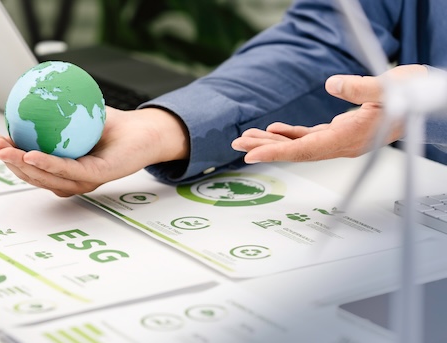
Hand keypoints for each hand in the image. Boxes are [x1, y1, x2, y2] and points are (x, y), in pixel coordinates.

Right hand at [0, 107, 188, 196]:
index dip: (9, 156)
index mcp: (63, 168)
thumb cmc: (110, 124)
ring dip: (22, 165)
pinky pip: (68, 171)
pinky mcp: (96, 176)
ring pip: (46, 178)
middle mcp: (71, 179)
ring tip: (6, 150)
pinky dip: (47, 164)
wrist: (143, 130)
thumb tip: (24, 91)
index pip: (30, 165)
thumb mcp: (74, 112)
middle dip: (9, 163)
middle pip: (33, 176)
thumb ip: (51, 108)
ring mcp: (83, 180)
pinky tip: (31, 154)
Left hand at [231, 64, 426, 162]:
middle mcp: (343, 143)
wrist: (429, 104)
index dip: (276, 152)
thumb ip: (362, 88)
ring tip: (246, 138)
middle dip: (264, 148)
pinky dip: (289, 135)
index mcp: (352, 136)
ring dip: (271, 142)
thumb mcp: (391, 87)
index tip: (252, 156)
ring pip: (300, 145)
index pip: (306, 149)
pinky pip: (309, 137)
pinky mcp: (341, 131)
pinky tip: (272, 131)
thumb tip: (332, 84)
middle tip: (237, 145)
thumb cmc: (414, 96)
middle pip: (296, 150)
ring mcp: (342, 139)